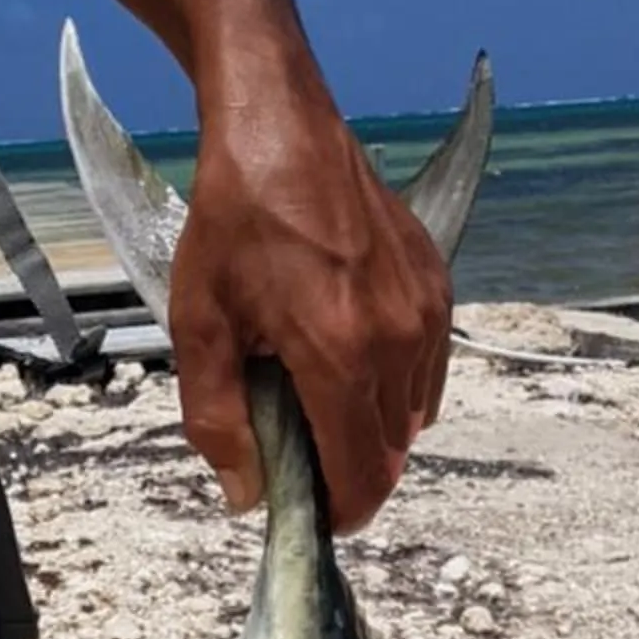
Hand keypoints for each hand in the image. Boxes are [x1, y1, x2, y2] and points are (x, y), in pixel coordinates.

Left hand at [169, 58, 452, 532]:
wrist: (280, 123)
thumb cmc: (237, 215)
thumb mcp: (201, 325)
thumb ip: (219, 420)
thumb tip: (246, 493)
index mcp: (340, 354)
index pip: (363, 476)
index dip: (340, 513)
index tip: (314, 514)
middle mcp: (397, 338)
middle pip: (389, 454)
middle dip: (347, 469)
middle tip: (297, 445)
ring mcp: (425, 311)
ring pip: (410, 417)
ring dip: (369, 427)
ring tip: (317, 390)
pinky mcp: (437, 287)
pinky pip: (426, 372)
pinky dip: (393, 386)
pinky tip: (349, 358)